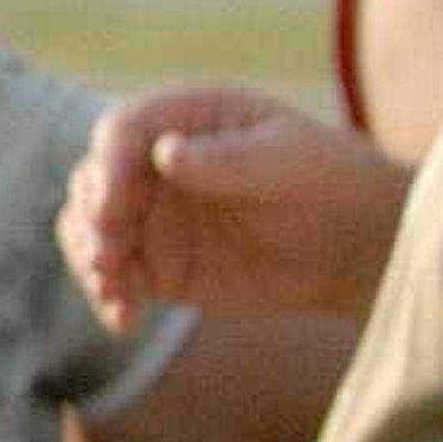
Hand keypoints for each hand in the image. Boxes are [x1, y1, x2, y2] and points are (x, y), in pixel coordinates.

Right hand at [57, 85, 408, 331]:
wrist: (354, 242)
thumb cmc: (327, 178)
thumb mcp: (286, 157)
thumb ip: (227, 157)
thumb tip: (166, 153)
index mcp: (182, 120)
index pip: (121, 131)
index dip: (108, 163)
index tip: (112, 203)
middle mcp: (152, 165)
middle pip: (93, 180)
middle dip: (91, 216)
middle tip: (107, 253)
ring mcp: (150, 216)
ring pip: (88, 229)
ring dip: (88, 257)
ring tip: (110, 288)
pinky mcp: (155, 265)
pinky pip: (112, 278)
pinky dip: (108, 297)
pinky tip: (124, 321)